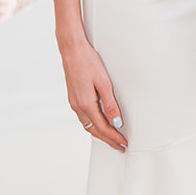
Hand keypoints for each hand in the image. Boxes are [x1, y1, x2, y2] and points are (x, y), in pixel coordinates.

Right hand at [60, 37, 126, 151]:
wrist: (72, 49)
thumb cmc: (88, 61)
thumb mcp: (103, 83)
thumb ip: (110, 105)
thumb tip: (116, 123)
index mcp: (86, 105)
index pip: (103, 128)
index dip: (114, 137)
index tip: (123, 143)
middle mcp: (78, 107)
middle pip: (94, 131)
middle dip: (108, 140)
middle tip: (120, 145)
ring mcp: (74, 103)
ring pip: (88, 125)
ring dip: (100, 134)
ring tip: (111, 137)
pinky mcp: (73, 97)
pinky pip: (83, 118)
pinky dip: (92, 124)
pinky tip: (98, 123)